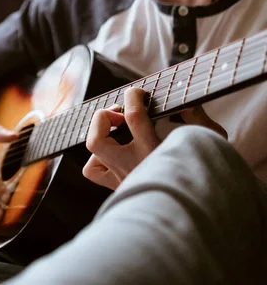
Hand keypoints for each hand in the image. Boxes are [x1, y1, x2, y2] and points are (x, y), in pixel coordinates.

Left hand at [83, 87, 226, 189]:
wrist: (195, 209)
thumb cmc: (205, 172)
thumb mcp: (209, 141)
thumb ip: (197, 119)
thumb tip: (185, 103)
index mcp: (155, 152)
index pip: (133, 118)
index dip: (131, 98)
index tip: (137, 92)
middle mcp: (133, 166)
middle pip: (97, 140)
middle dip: (103, 118)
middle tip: (120, 114)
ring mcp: (121, 177)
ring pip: (93, 153)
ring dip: (98, 133)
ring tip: (115, 130)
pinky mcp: (117, 186)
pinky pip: (93, 170)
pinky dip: (96, 156)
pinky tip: (112, 152)